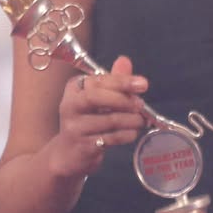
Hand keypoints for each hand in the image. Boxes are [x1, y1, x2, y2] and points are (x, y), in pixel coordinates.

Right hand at [49, 56, 148, 179]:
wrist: (69, 152)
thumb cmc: (87, 120)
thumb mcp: (98, 98)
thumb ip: (113, 81)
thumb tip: (124, 60)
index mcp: (74, 88)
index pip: (99, 80)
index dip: (122, 81)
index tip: (143, 84)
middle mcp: (70, 105)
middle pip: (97, 97)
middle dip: (123, 100)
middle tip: (141, 105)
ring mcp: (75, 126)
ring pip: (108, 120)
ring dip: (130, 120)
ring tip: (141, 121)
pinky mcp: (83, 145)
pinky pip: (110, 138)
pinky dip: (126, 135)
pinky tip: (133, 133)